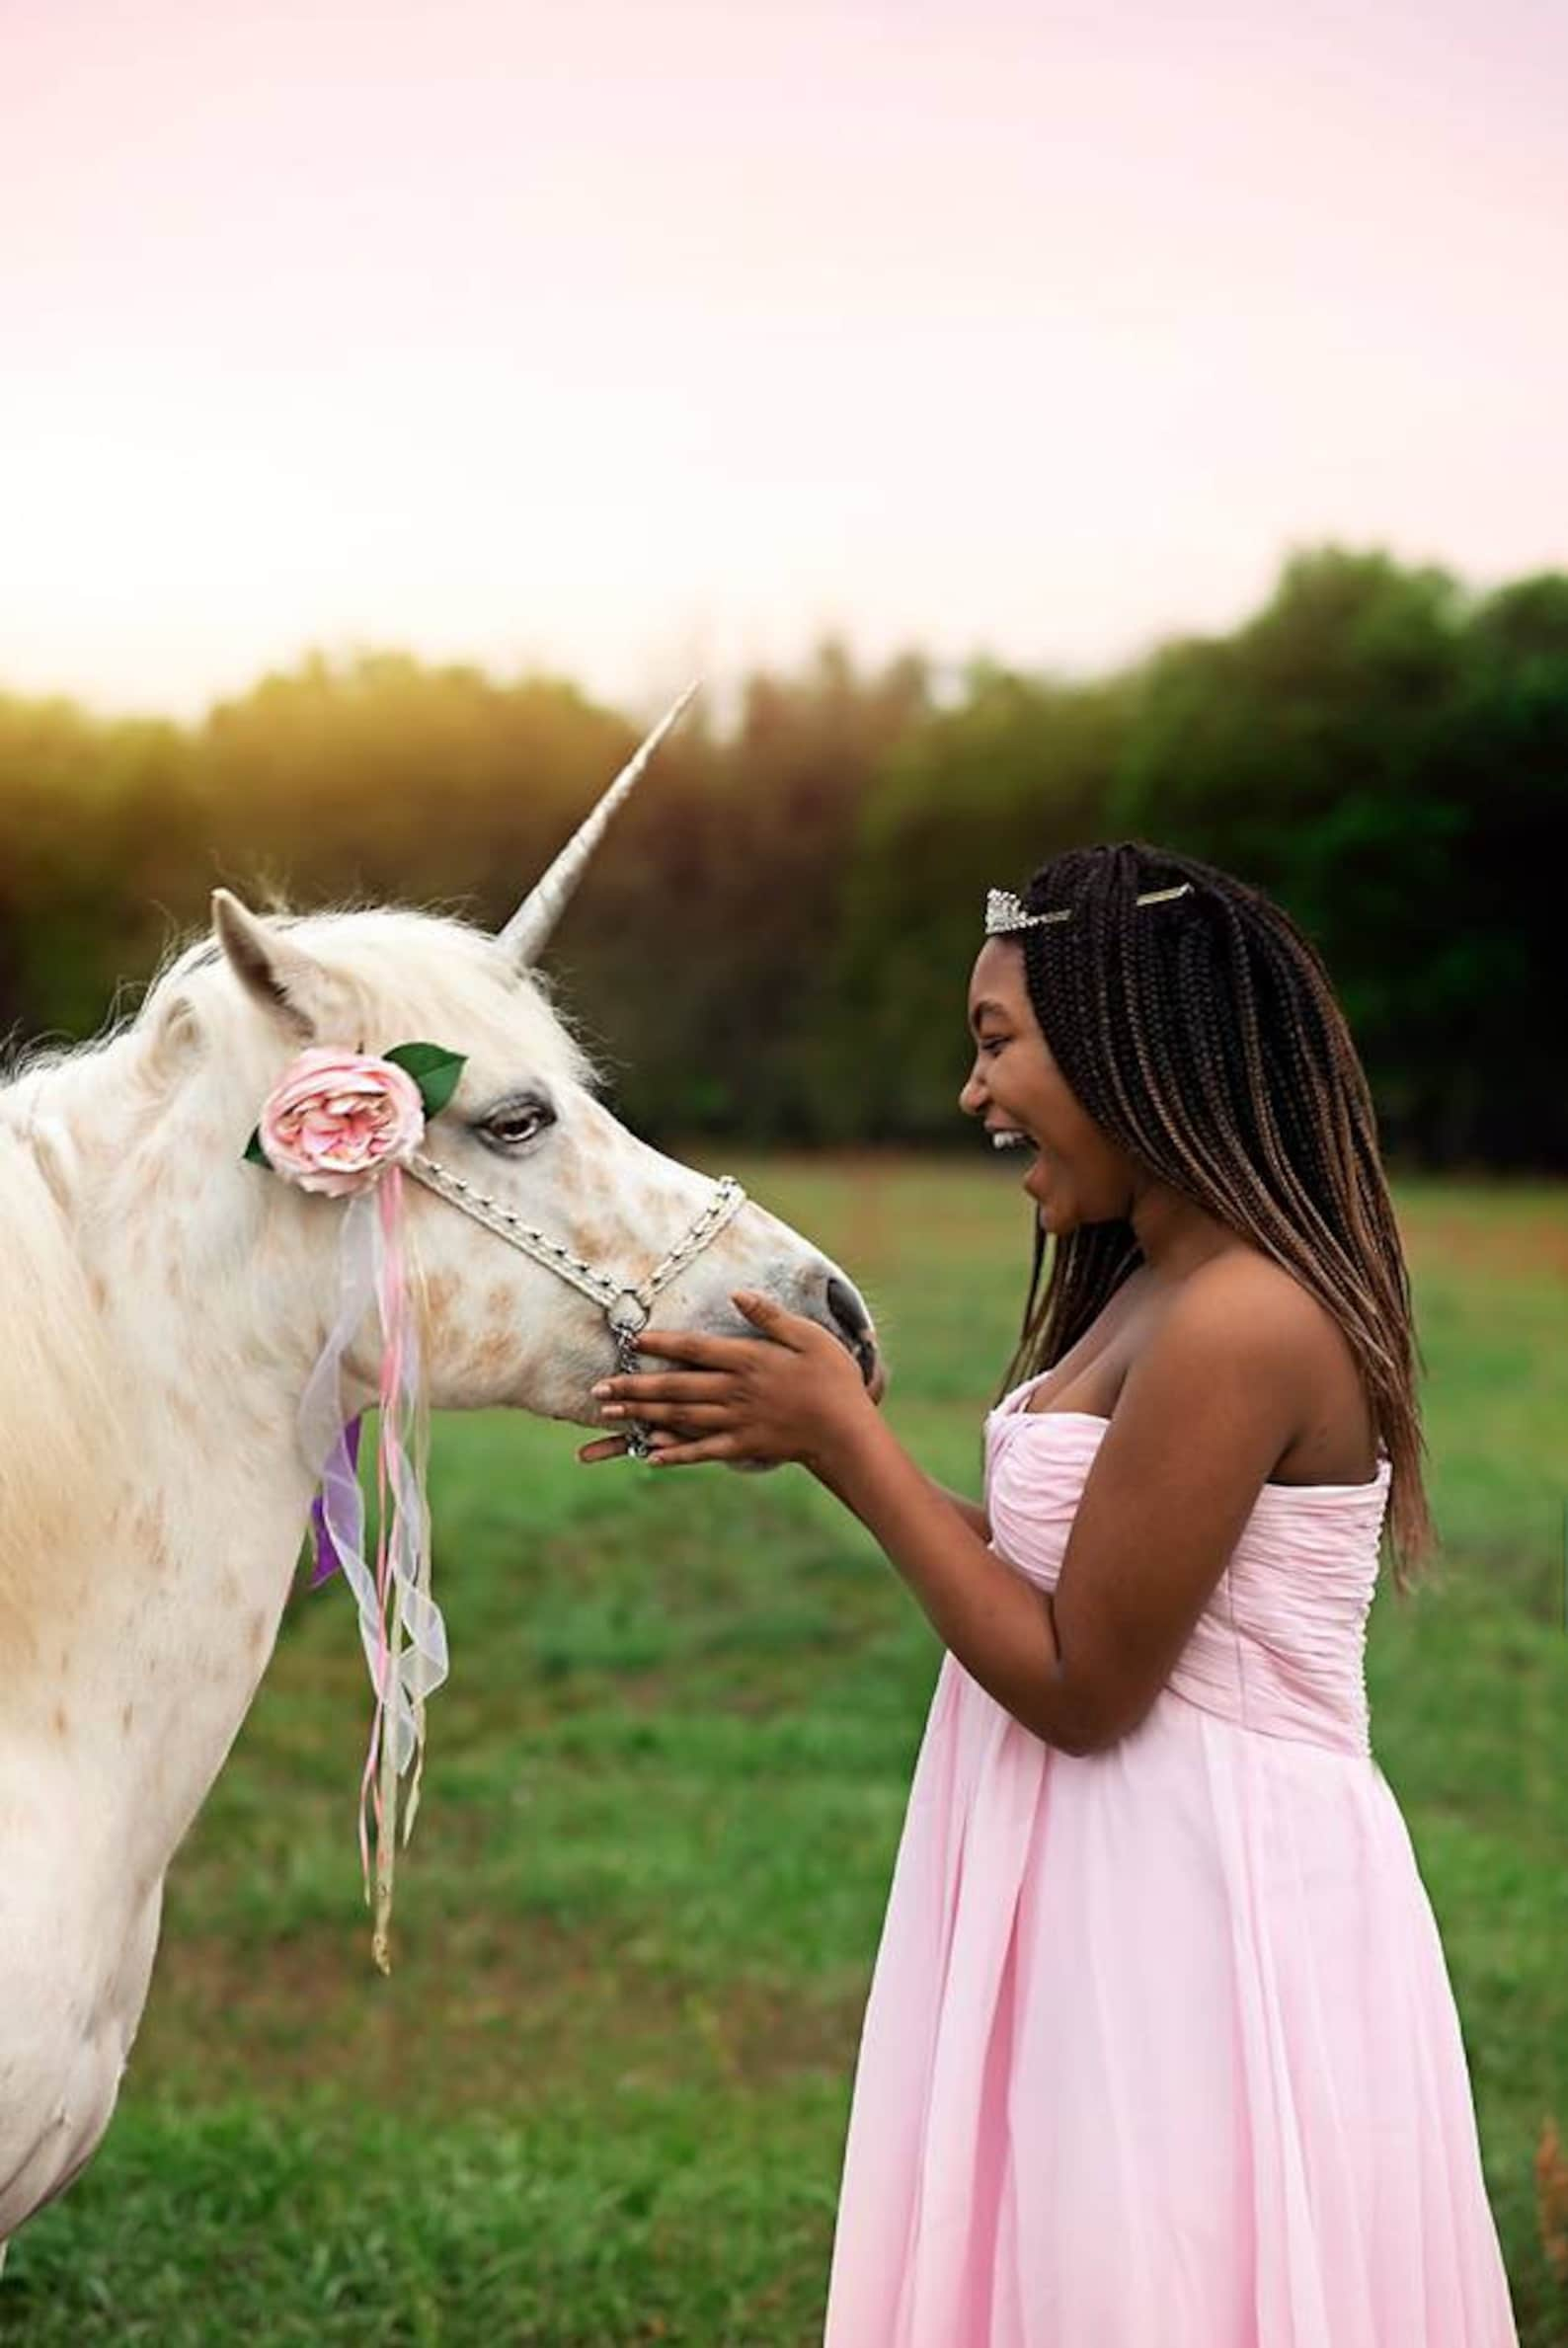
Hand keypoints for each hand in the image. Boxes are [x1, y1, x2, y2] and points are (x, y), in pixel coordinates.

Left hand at [576, 1290, 877, 1472]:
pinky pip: (702, 1451)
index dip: (662, 1343)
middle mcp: (736, 1390)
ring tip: (610, 1412)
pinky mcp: (743, 1446)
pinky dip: (674, 1453)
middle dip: (634, 1385)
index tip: (633, 1340)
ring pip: (680, 1417)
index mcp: (749, 1360)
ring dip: (642, 1414)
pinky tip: (648, 1454)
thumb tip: (737, 1292)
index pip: (696, 1348)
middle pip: (676, 1386)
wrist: (847, 1432)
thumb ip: (771, 1316)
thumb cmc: (834, 1378)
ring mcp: (737, 1421)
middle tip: (598, 1386)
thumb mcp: (808, 1336)